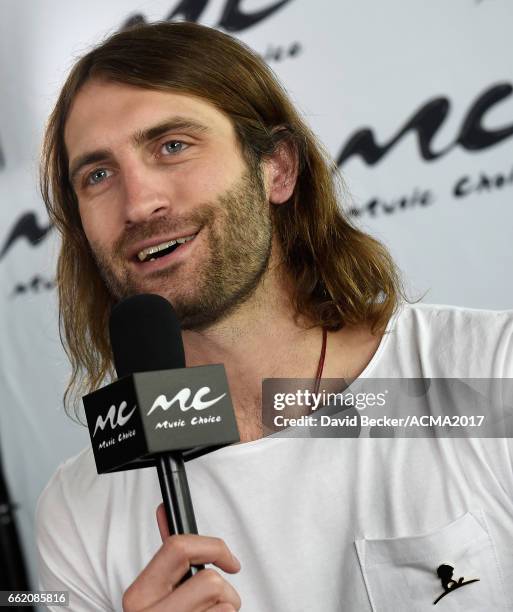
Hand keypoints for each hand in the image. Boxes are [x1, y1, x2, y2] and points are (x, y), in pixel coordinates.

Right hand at [122, 504, 240, 610]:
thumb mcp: (159, 588)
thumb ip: (168, 553)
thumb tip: (165, 511)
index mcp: (140, 593)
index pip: (178, 547)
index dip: (213, 547)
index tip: (228, 559)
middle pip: (209, 580)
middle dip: (223, 588)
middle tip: (217, 599)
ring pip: (225, 604)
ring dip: (227, 609)